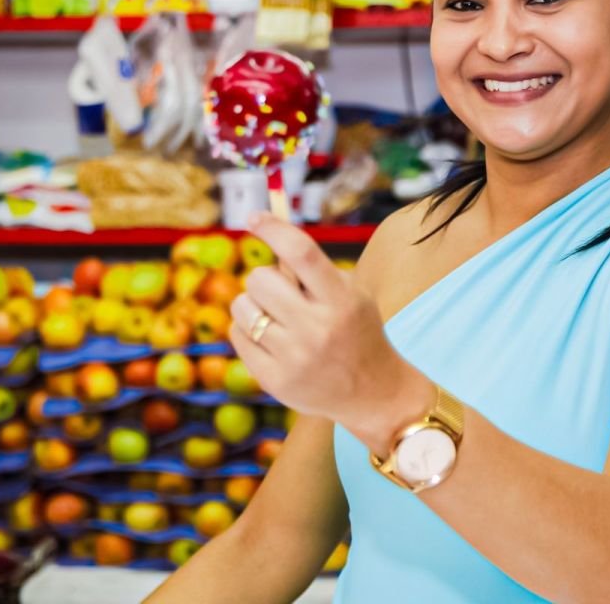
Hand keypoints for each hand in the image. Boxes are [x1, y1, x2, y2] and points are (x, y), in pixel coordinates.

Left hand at [229, 212, 431, 447]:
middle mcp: (317, 329)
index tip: (254, 218)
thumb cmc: (356, 331)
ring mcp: (294, 357)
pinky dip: (248, 329)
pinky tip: (271, 339)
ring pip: (242, 306)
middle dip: (265, 279)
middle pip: (261, 279)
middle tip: (280, 292)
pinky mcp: (274, 380)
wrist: (372, 392)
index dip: (273, 229)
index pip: (301, 252)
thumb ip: (314, 268)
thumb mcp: (351, 294)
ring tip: (276, 317)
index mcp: (341, 300)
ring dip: (253, 304)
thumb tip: (268, 227)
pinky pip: (237, 334)